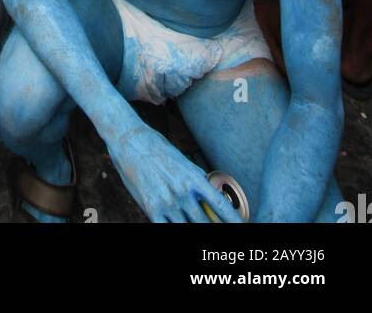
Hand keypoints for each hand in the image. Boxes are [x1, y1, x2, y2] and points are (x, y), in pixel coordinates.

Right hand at [110, 125, 242, 223]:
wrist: (128, 139)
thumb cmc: (156, 148)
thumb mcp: (182, 160)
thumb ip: (196, 177)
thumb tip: (209, 192)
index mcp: (194, 178)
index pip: (221, 206)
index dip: (234, 220)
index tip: (243, 226)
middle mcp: (183, 192)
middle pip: (205, 222)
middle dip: (213, 228)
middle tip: (218, 232)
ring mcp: (167, 201)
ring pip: (188, 228)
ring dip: (194, 230)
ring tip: (198, 229)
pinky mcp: (151, 207)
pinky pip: (167, 228)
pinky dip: (175, 231)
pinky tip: (178, 228)